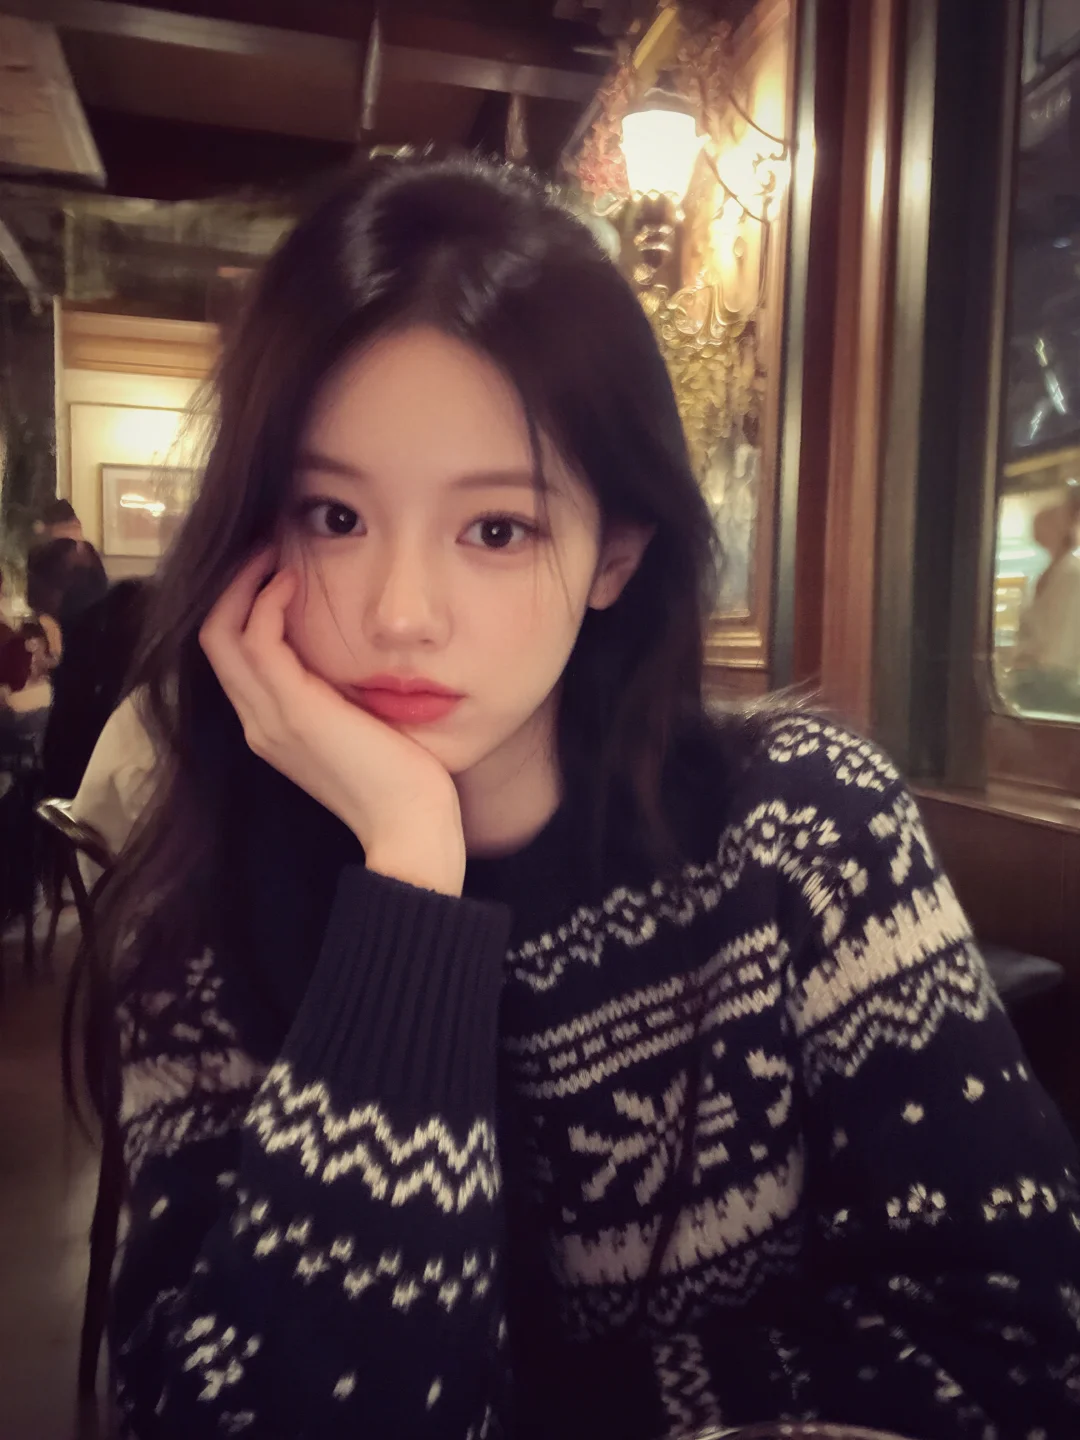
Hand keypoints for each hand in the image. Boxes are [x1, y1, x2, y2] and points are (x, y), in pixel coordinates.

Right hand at [199, 552, 465, 896]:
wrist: (410, 829)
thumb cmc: (402, 782)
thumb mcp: (361, 728)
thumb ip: (342, 696)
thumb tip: (355, 656)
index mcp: (272, 728)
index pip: (232, 655)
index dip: (242, 605)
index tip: (274, 568)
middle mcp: (257, 723)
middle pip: (213, 637)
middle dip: (234, 584)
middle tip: (265, 545)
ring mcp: (268, 718)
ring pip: (221, 633)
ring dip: (244, 582)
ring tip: (273, 549)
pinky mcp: (293, 711)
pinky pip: (257, 640)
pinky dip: (266, 601)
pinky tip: (293, 579)